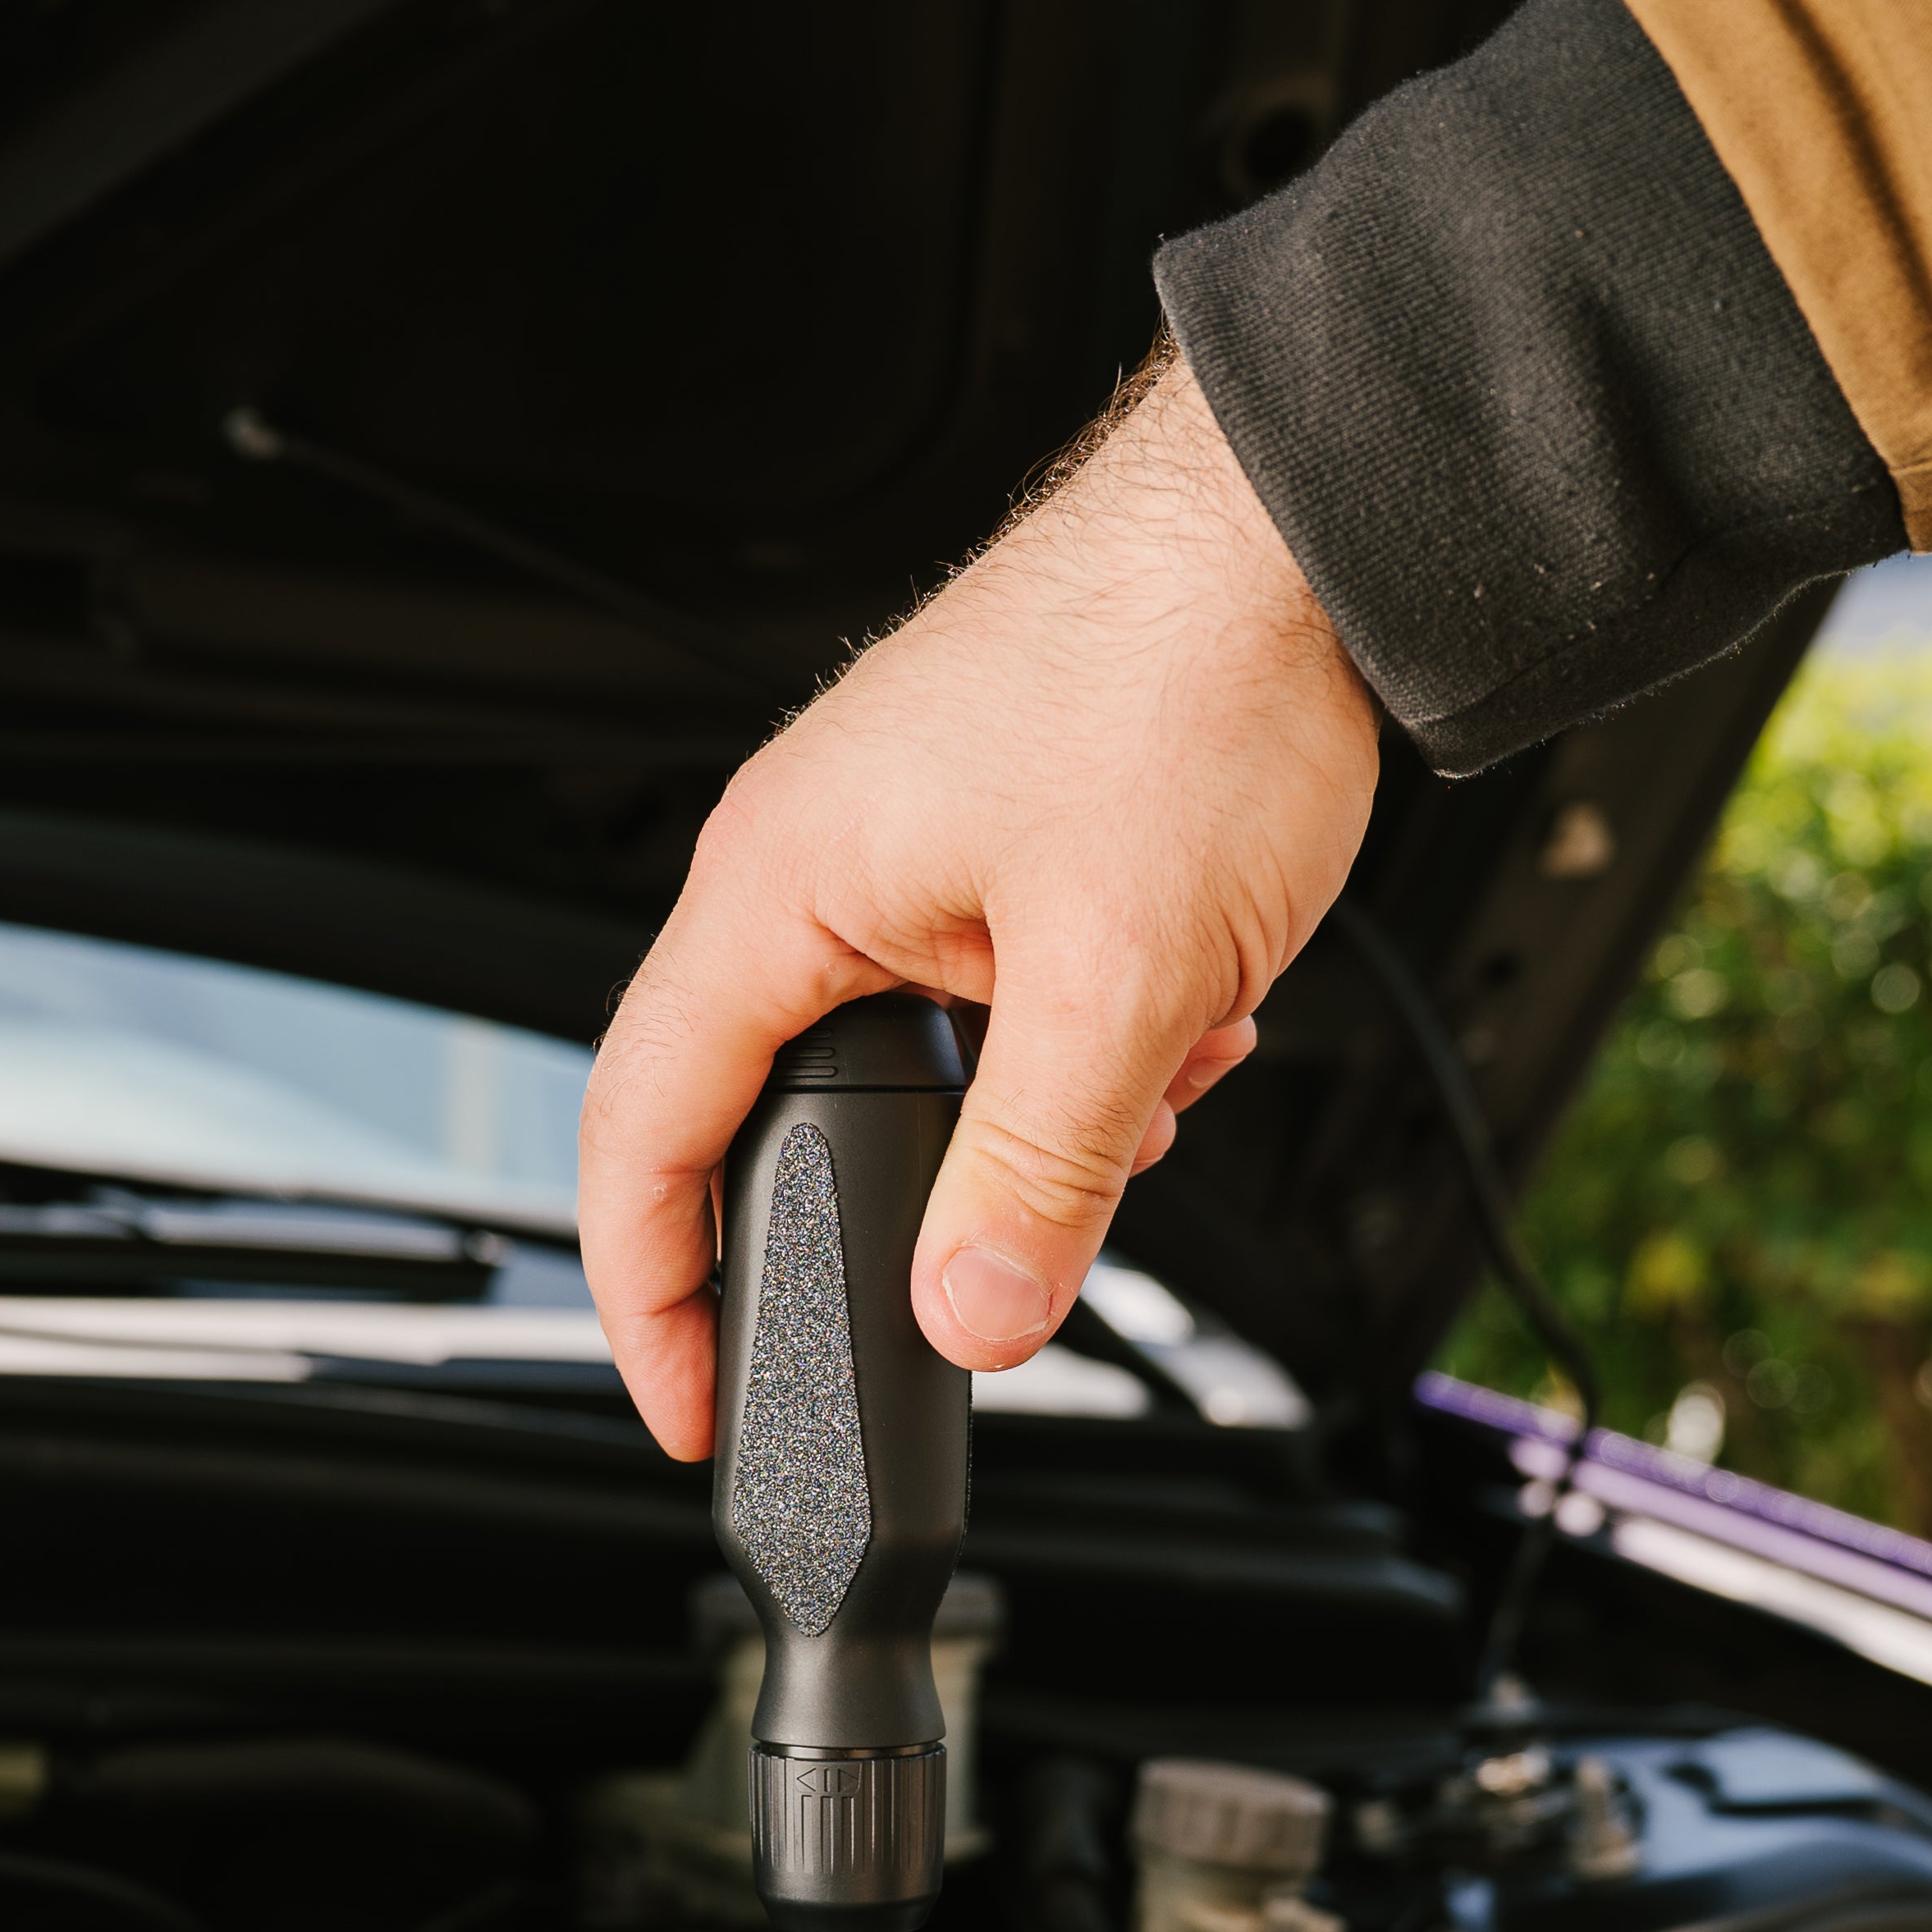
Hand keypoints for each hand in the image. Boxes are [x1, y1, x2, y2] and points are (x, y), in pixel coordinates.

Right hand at [578, 348, 1378, 1459]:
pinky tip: (1186, 1023)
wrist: (1290, 529)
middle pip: (782, 1108)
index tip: (691, 1402)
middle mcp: (810, 862)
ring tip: (1147, 1100)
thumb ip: (1040, 1173)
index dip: (647, 1297)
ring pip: (921, 1064)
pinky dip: (1091, 1041)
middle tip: (972, 1279)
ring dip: (1036, 1120)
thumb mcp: (1120, 980)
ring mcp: (896, 846)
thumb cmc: (1182, 671)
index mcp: (776, 888)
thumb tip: (976, 1315)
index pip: (640, 1134)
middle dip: (907, 1202)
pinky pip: (996, 1000)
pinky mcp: (985, 836)